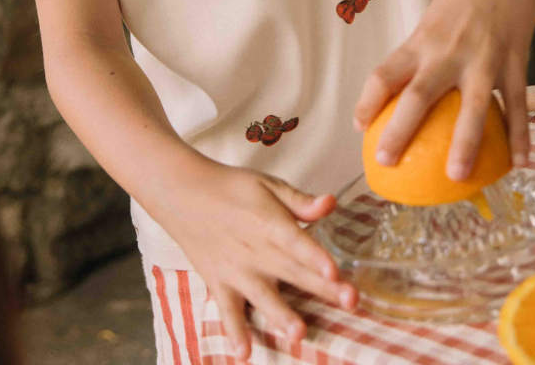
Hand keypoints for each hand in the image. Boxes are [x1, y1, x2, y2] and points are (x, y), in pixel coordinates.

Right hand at [151, 157, 357, 360]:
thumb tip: (331, 202)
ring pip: (263, 296)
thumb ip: (299, 200)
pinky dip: (234, 331)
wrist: (183, 194)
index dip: (316, 256)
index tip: (336, 271)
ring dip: (282, 315)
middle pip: (293, 271)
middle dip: (323, 288)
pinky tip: (244, 352)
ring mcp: (236, 270)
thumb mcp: (267, 185)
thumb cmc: (230, 187)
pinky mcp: (219, 284)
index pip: (296, 241)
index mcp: (269, 222)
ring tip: (299, 333)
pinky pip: (228, 311)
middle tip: (351, 301)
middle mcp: (255, 250)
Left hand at [352, 0, 534, 178]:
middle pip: (417, 96)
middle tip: (385, 162)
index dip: (368, 100)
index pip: (385, 72)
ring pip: (472, 108)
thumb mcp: (437, 15)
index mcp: (422, 37)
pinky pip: (516, 103)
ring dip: (464, 146)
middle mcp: (447, 48)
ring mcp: (483, 54)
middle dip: (399, 131)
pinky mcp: (515, 56)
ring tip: (455, 178)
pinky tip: (520, 163)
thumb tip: (417, 88)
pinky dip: (519, 135)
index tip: (359, 126)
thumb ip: (429, 49)